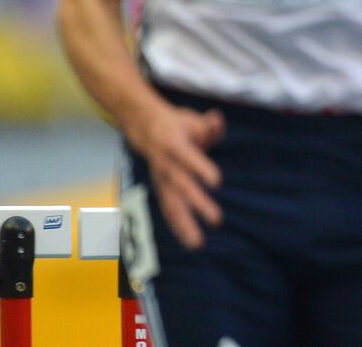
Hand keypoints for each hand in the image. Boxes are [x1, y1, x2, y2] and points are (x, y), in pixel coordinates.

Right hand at [129, 103, 225, 248]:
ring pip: (172, 204)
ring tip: (198, 243)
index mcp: (175, 144)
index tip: (217, 182)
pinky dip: (178, 226)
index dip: (201, 168)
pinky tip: (190, 241)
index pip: (188, 157)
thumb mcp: (193, 119)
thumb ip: (208, 124)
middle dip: (198, 203)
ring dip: (184, 224)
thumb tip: (216, 121)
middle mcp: (166, 165)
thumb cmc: (177, 125)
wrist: (144, 127)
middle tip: (217, 219)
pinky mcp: (161, 189)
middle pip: (181, 186)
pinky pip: (169, 210)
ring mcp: (161, 179)